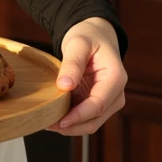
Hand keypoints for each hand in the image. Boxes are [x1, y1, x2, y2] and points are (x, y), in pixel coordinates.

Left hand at [45, 17, 126, 135]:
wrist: (95, 35)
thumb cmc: (88, 36)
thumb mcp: (78, 43)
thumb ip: (72, 63)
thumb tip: (64, 86)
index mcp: (116, 78)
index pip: (98, 104)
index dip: (79, 116)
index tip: (60, 121)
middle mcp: (116, 93)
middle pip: (95, 119)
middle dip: (72, 126)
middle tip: (45, 123)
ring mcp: (108, 101)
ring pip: (90, 123)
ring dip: (69, 126)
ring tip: (45, 122)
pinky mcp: (97, 103)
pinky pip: (84, 117)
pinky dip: (70, 120)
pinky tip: (52, 116)